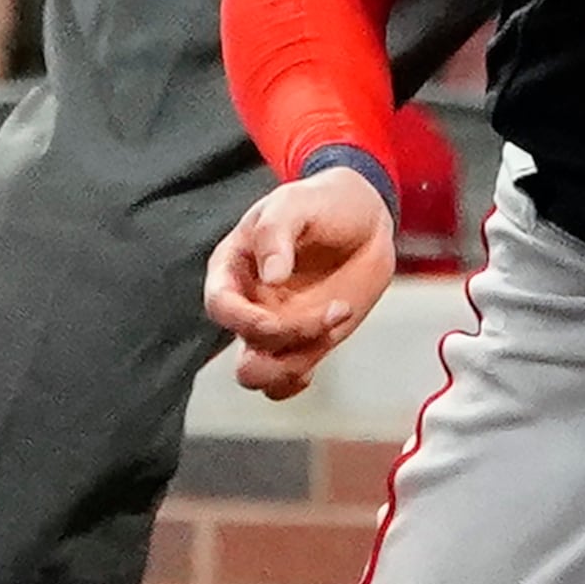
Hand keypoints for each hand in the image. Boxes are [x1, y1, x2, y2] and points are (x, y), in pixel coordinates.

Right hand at [205, 167, 397, 398]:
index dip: (244, 321)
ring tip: (339, 315)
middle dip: (286, 341)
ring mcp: (275, 326)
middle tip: (333, 310)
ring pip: (262, 374)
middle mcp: (248, 305)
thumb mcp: (295, 203)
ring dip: (298, 361)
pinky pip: (285, 380)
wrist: (364, 216)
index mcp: (232, 270)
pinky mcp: (306, 340)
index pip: (220, 307)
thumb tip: (270, 276)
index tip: (279, 317)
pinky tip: (326, 341)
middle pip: (245, 349)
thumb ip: (275, 233)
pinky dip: (299, 378)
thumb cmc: (320, 203)